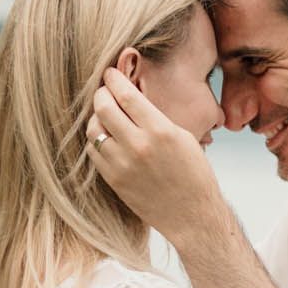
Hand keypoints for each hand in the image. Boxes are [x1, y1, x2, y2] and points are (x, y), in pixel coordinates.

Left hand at [87, 66, 222, 243]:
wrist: (192, 215)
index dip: (114, 79)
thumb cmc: (194, 174)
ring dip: (96, 117)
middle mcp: (139, 145)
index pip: (126, 95)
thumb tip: (132, 98)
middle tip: (103, 91)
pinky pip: (94, 152)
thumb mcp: (182, 137)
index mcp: (160, 130)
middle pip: (104, 108)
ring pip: (94, 130)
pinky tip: (106, 138)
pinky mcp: (113, 180)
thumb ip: (155, 117)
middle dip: (101, 94)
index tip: (110, 73)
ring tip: (104, 115)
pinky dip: (97, 141)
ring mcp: (122, 164)